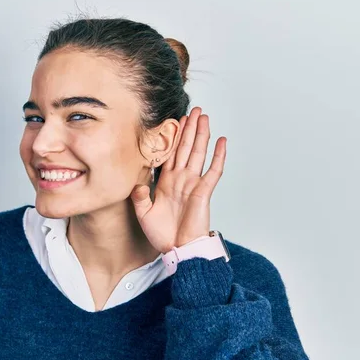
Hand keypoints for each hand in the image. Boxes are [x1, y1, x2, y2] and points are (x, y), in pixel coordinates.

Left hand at [130, 107, 226, 253]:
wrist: (177, 249)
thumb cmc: (162, 234)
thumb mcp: (143, 213)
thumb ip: (139, 197)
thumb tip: (137, 183)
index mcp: (166, 182)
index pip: (170, 153)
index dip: (173, 137)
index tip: (175, 121)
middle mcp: (180, 179)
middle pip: (186, 148)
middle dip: (189, 128)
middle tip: (194, 110)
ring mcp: (193, 184)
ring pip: (198, 153)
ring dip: (201, 135)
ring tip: (204, 117)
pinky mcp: (203, 192)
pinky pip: (213, 171)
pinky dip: (218, 156)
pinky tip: (222, 141)